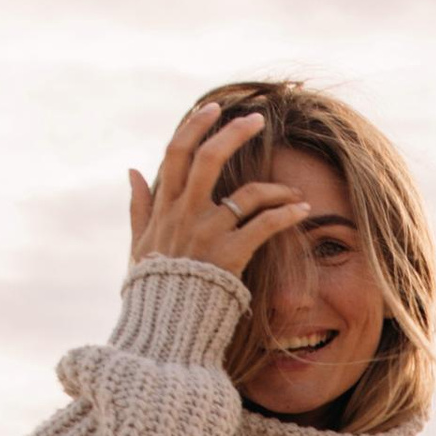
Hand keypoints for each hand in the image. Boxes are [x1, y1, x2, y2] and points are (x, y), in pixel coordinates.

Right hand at [126, 102, 314, 280]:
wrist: (165, 327)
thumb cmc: (154, 287)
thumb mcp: (138, 245)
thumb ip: (138, 207)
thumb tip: (132, 171)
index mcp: (164, 208)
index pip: (176, 153)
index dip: (193, 126)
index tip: (211, 108)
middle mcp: (185, 214)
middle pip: (209, 158)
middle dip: (234, 133)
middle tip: (258, 119)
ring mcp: (208, 234)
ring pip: (247, 194)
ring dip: (276, 188)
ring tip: (294, 191)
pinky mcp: (230, 255)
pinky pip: (264, 225)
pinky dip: (287, 214)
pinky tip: (302, 210)